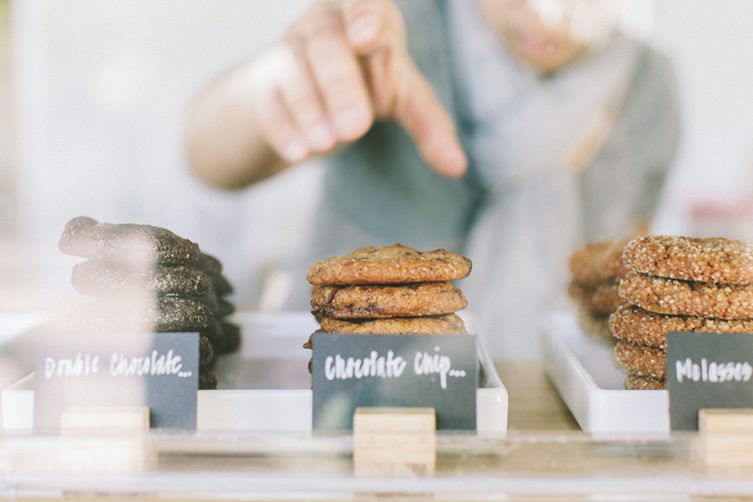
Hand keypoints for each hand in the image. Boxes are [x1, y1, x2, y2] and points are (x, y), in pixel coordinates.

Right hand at [248, 0, 466, 177]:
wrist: (301, 99)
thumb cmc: (362, 83)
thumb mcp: (401, 96)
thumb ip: (429, 125)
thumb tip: (458, 167)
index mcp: (367, 16)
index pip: (364, 1)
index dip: (363, 12)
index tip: (368, 35)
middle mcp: (324, 25)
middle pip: (328, 44)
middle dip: (341, 85)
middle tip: (355, 127)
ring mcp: (289, 52)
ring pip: (294, 71)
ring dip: (310, 109)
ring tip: (326, 145)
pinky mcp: (264, 85)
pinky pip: (269, 101)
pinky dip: (283, 128)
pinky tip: (298, 153)